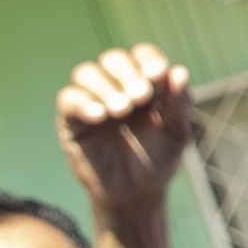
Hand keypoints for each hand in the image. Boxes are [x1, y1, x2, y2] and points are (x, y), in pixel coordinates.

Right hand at [56, 46, 200, 222]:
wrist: (137, 193)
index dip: (148, 59)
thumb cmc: (160, 158)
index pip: (142, 54)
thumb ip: (179, 104)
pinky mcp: (72, 121)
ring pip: (86, 73)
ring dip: (105, 86)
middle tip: (141, 96)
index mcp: (145, 82)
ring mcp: (92, 101)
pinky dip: (83, 101)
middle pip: (112, 59)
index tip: (158, 75)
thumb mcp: (177, 132)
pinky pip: (68, 99)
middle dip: (127, 72)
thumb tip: (178, 72)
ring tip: (122, 109)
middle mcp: (116, 86)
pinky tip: (101, 115)